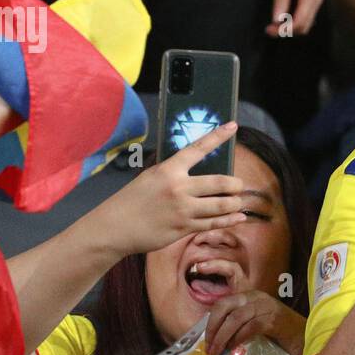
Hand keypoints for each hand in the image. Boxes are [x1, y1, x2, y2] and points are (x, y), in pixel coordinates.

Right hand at [95, 122, 245, 257]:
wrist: (115, 227)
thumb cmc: (132, 200)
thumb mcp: (151, 177)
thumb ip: (174, 172)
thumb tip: (198, 169)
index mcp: (169, 170)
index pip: (198, 148)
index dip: (218, 136)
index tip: (233, 126)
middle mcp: (179, 188)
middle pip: (220, 182)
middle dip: (235, 184)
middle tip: (239, 185)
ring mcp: (183, 210)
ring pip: (221, 206)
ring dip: (235, 203)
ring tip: (239, 202)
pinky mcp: (184, 228)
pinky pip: (213, 223)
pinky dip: (229, 220)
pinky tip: (238, 217)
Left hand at [202, 265, 305, 354]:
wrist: (303, 336)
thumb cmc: (277, 332)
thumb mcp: (254, 322)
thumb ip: (236, 323)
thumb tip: (212, 337)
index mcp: (249, 295)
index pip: (227, 289)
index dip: (212, 293)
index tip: (199, 293)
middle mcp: (256, 296)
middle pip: (225, 305)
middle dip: (213, 326)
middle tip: (208, 345)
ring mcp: (265, 306)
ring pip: (236, 318)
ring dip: (223, 336)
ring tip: (217, 351)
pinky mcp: (273, 319)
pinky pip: (250, 327)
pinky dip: (238, 339)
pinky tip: (233, 348)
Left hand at [266, 0, 322, 36]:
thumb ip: (281, 0)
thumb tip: (277, 20)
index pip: (298, 23)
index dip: (283, 30)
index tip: (269, 29)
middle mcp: (317, 1)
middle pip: (304, 27)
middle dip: (287, 31)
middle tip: (270, 28)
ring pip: (306, 23)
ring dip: (291, 27)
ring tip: (275, 23)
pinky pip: (307, 15)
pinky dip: (296, 20)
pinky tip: (284, 15)